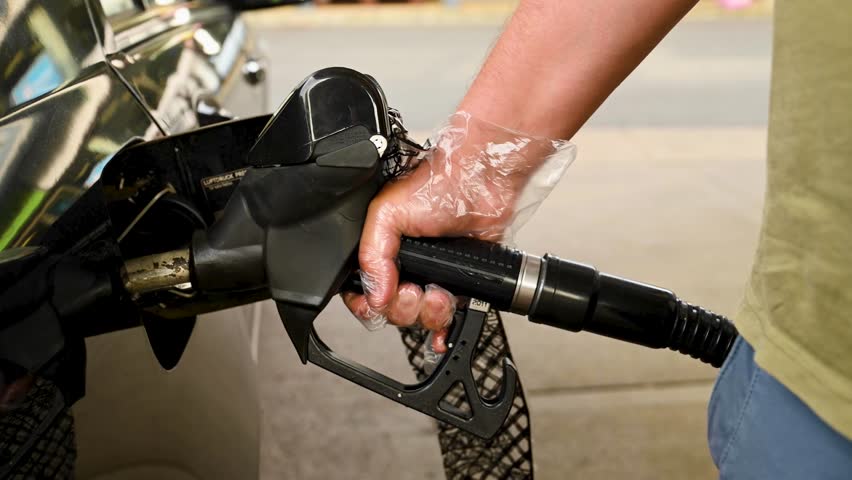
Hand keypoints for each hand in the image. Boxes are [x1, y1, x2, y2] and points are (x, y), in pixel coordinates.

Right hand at [342, 112, 573, 352]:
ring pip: (418, 318)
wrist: (478, 182)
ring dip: (428, 314)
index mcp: (379, 250)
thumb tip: (374, 295)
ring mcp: (430, 277)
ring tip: (439, 294)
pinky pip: (447, 318)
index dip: (366, 305)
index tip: (377, 304)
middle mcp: (402, 266)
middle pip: (391, 311)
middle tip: (414, 291)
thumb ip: (372, 255)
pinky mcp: (457, 284)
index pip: (361, 291)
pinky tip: (443, 332)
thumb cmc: (435, 185)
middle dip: (403, 308)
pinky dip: (443, 329)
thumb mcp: (386, 213)